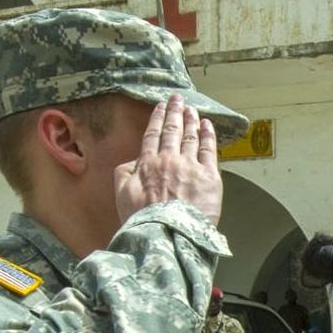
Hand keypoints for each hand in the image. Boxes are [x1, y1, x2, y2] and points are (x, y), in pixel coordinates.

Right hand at [115, 95, 223, 224]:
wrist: (167, 233)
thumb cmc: (143, 219)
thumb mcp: (122, 194)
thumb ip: (124, 173)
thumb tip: (134, 161)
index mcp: (148, 163)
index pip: (153, 135)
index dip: (157, 119)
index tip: (160, 107)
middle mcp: (169, 160)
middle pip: (173, 131)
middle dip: (175, 112)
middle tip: (177, 99)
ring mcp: (191, 166)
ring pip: (191, 137)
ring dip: (191, 120)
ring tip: (192, 109)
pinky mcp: (210, 177)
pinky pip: (209, 150)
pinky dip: (208, 135)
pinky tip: (207, 125)